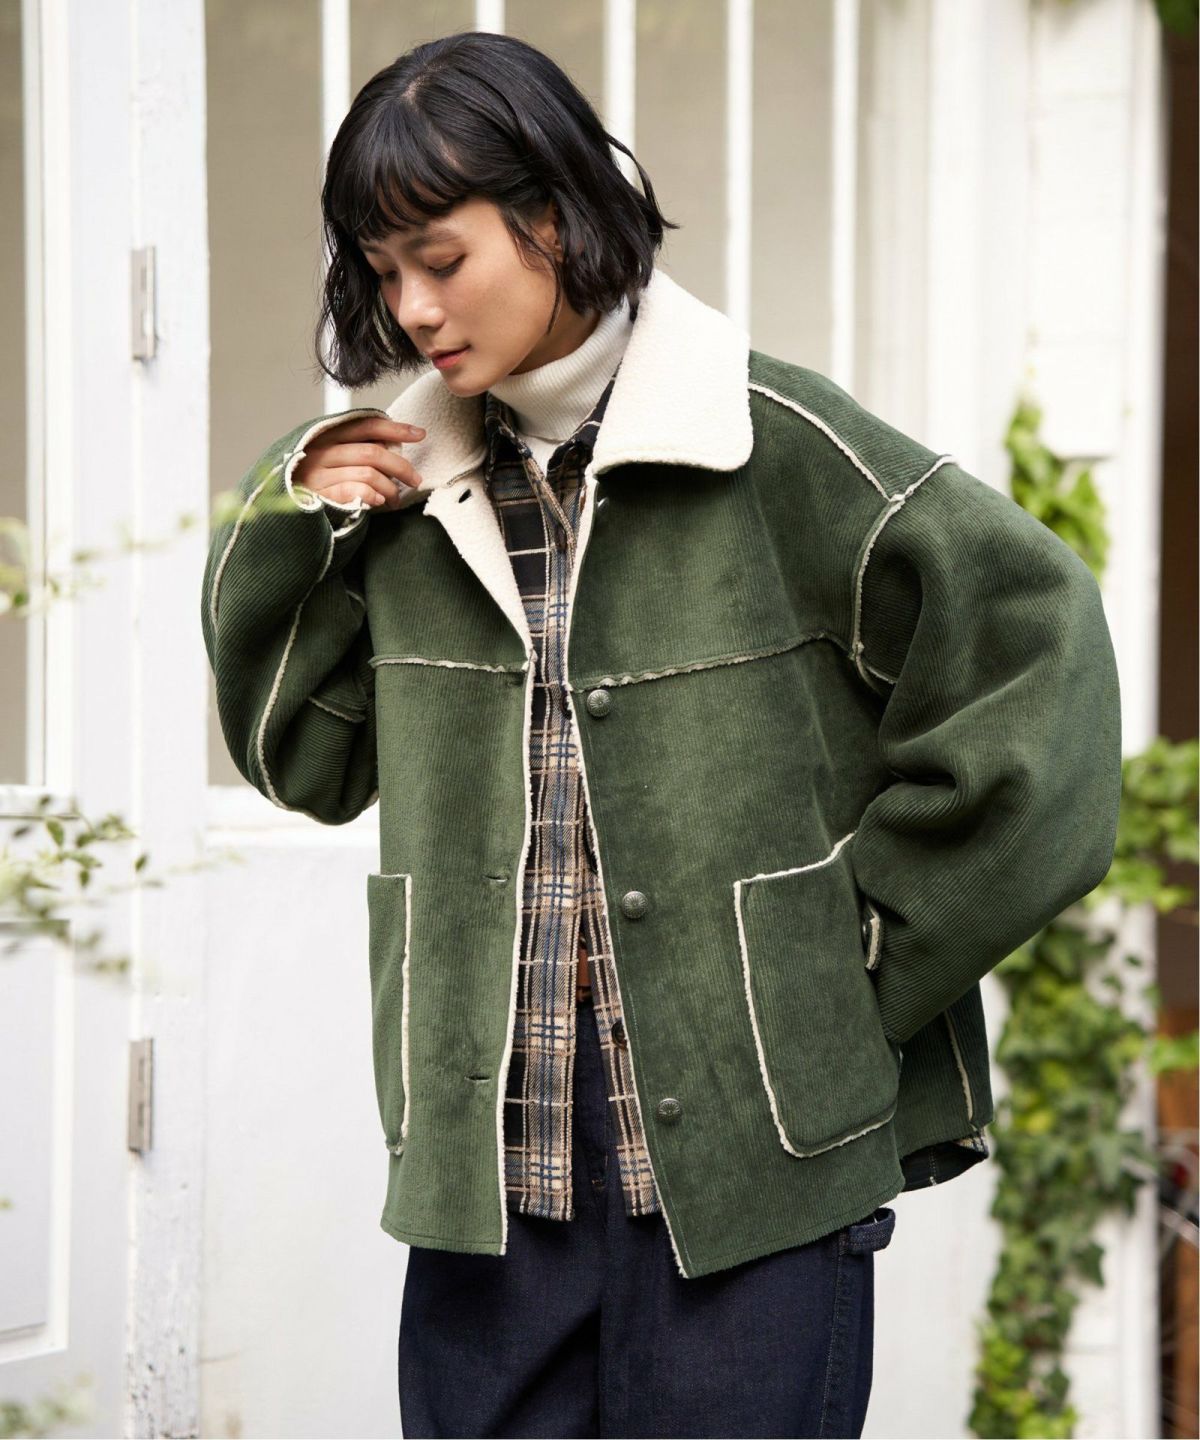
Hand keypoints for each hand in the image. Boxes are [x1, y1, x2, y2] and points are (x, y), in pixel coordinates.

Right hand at [294, 415, 425, 510]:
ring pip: (368, 474)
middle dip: (401, 466)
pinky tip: (379, 501)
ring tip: (395, 499)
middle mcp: (320, 451)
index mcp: (326, 436)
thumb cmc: (313, 482)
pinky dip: (373, 495)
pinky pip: (355, 491)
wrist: (283, 508)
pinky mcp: (318, 496)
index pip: (366, 426)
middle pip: (372, 452)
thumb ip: (354, 449)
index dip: (395, 429)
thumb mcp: (329, 458)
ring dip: (390, 488)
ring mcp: (318, 474)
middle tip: (415, 480)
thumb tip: (393, 446)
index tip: (419, 434)